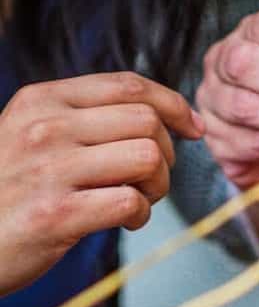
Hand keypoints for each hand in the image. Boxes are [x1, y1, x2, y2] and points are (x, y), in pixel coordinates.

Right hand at [0, 72, 203, 294]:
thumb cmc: (11, 192)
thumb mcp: (34, 137)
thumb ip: (86, 122)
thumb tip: (160, 117)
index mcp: (42, 101)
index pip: (128, 85)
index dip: (173, 104)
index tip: (192, 127)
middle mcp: (44, 128)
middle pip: (147, 122)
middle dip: (166, 153)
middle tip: (148, 179)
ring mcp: (49, 170)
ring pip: (148, 157)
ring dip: (157, 185)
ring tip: (136, 198)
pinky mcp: (56, 215)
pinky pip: (132, 202)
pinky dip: (141, 215)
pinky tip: (124, 221)